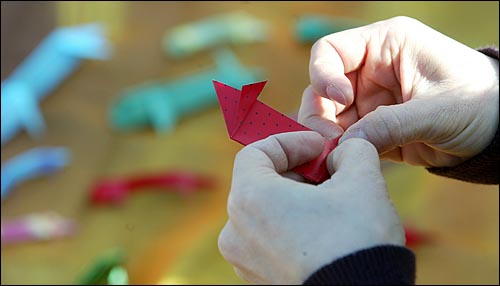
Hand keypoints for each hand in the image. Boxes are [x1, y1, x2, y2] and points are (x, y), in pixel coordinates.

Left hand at [218, 131, 403, 283]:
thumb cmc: (356, 241)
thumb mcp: (362, 180)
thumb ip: (351, 151)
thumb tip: (345, 152)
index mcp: (250, 198)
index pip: (256, 152)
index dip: (290, 142)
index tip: (319, 147)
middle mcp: (236, 230)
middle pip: (260, 182)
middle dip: (296, 170)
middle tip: (329, 171)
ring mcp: (244, 259)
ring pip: (265, 211)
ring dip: (294, 198)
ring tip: (331, 201)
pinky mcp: (258, 278)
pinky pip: (269, 239)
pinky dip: (291, 225)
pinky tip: (323, 229)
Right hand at [300, 16, 498, 166]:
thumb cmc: (481, 103)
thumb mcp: (438, 111)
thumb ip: (391, 125)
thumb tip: (345, 145)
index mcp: (384, 46)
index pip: (330, 52)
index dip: (324, 76)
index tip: (341, 100)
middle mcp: (369, 72)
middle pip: (319, 90)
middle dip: (319, 116)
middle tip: (327, 143)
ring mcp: (368, 102)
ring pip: (326, 118)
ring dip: (326, 139)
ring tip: (337, 157)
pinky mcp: (372, 129)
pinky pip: (343, 140)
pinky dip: (339, 153)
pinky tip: (346, 165)